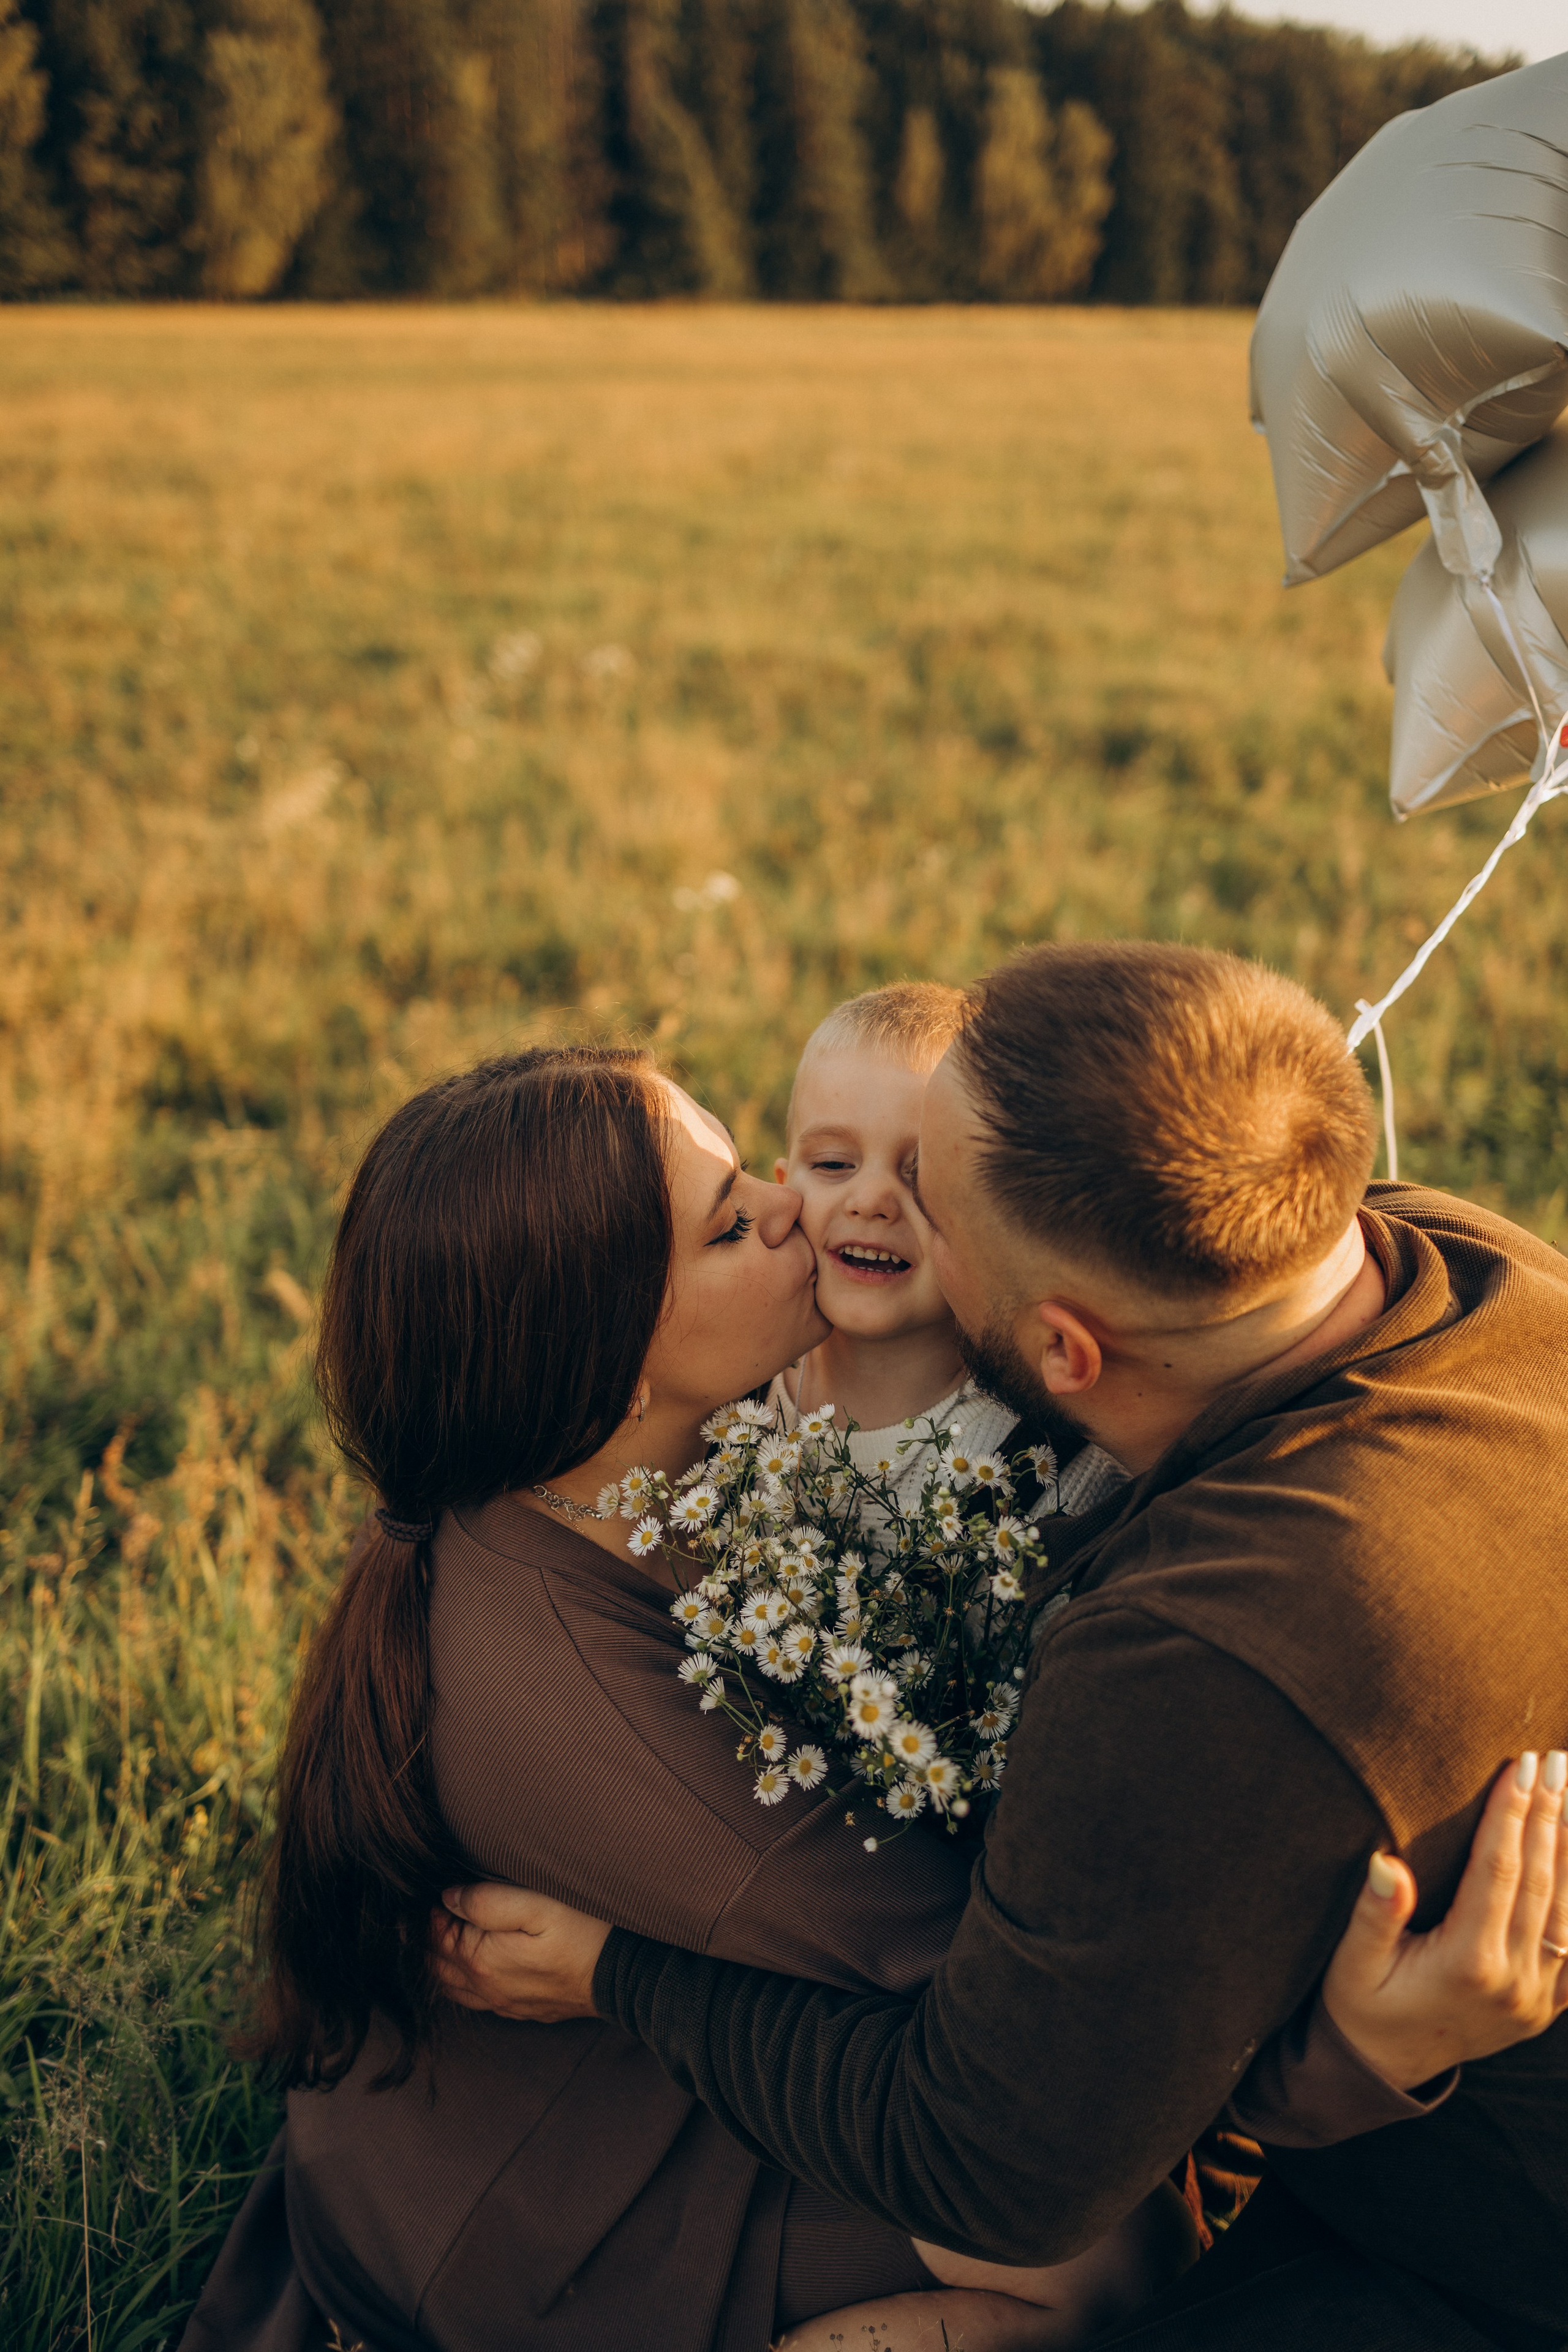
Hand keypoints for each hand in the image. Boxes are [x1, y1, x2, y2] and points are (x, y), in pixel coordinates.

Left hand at [430, 1882, 610, 2022]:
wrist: (622, 1976)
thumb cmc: (583, 1932)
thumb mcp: (537, 1903)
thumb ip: (487, 1899)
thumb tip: (448, 1898)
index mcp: (481, 1960)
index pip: (436, 1935)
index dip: (430, 1912)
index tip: (429, 1891)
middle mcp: (485, 1989)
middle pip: (437, 1965)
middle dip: (426, 1939)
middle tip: (428, 1912)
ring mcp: (504, 2004)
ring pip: (452, 1988)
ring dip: (440, 1963)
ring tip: (440, 1937)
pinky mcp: (522, 2010)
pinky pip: (475, 2001)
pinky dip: (460, 1983)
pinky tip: (467, 1968)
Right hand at [1324, 1751, 1567, 2089]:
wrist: (1383, 2070)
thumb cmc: (1360, 2007)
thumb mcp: (1352, 1964)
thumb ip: (1374, 1916)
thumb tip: (1385, 1862)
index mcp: (1467, 1964)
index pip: (1499, 1870)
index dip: (1511, 1813)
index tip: (1520, 1764)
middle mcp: (1512, 1981)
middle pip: (1541, 1880)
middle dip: (1548, 1813)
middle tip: (1555, 1759)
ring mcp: (1537, 1997)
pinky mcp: (1546, 2006)